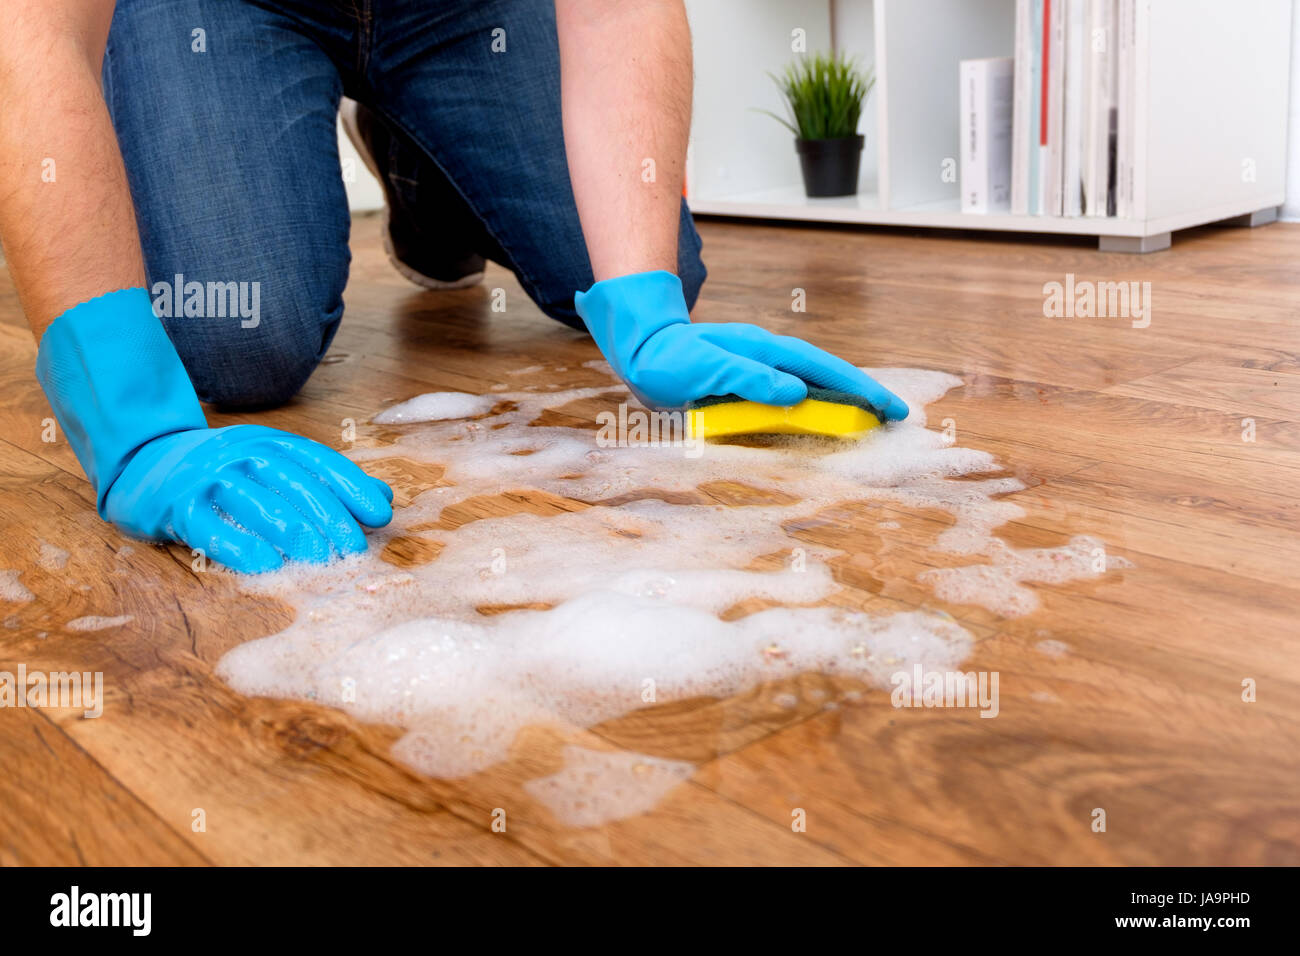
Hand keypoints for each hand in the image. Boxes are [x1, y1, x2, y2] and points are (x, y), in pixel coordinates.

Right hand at [35, 288, 391, 573]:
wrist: (141, 460)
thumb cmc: (221, 473)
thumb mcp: (272, 467)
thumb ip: (325, 482)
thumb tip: (384, 500)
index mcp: (270, 443)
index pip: (319, 461)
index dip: (352, 487)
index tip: (380, 515)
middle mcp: (242, 453)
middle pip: (294, 482)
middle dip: (329, 515)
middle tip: (354, 548)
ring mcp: (209, 476)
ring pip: (257, 501)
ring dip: (292, 530)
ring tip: (320, 558)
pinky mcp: (177, 504)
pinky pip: (211, 526)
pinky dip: (239, 546)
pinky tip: (265, 566)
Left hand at [574, 270, 908, 418]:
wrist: (638, 345)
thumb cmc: (667, 359)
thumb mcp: (705, 370)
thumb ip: (749, 380)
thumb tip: (798, 392)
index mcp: (764, 350)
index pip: (823, 369)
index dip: (859, 389)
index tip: (890, 408)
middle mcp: (768, 354)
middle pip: (827, 373)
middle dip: (863, 393)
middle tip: (897, 416)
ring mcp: (760, 365)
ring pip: (812, 381)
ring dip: (843, 399)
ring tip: (871, 418)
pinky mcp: (749, 377)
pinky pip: (793, 390)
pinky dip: (816, 402)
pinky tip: (824, 415)